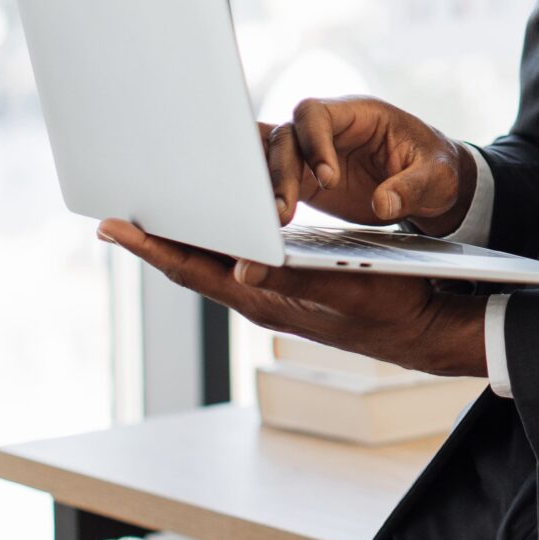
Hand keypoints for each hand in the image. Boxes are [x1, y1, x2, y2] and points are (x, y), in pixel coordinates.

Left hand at [97, 220, 488, 378]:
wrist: (427, 329)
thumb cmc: (394, 305)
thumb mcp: (347, 286)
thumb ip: (295, 278)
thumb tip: (242, 267)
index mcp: (264, 299)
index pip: (191, 270)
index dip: (149, 247)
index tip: (111, 225)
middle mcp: (261, 298)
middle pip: (192, 264)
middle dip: (154, 238)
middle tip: (115, 211)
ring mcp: (275, 294)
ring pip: (213, 262)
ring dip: (182, 236)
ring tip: (152, 211)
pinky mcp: (291, 287)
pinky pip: (238, 260)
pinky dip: (218, 237)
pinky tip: (216, 221)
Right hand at [263, 96, 475, 237]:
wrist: (430, 186)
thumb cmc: (435, 168)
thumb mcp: (437, 176)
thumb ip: (412, 187)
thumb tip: (384, 204)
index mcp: (359, 115)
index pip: (316, 113)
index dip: (314, 141)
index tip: (328, 179)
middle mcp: (329, 130)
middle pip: (286, 136)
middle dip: (281, 170)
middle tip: (285, 210)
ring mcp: (314, 156)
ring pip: (274, 158)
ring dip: (268, 186)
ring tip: (275, 220)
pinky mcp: (308, 183)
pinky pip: (278, 183)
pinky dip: (267, 197)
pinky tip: (264, 221)